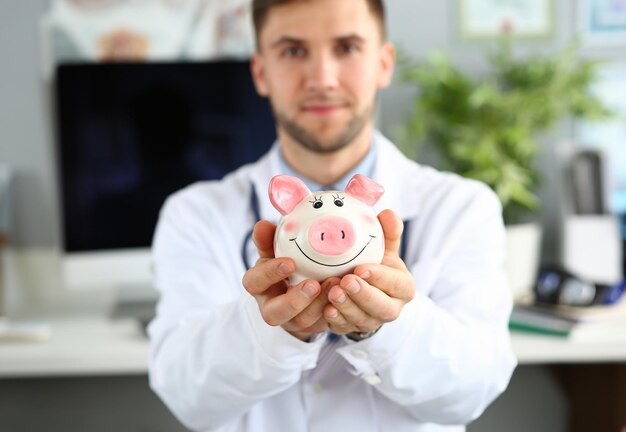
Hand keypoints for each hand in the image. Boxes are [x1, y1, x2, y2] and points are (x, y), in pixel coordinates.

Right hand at [241, 220, 331, 340]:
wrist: (298, 283)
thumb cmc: (285, 261)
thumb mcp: (274, 249)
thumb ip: (268, 239)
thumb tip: (262, 225)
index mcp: (258, 285)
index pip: (254, 282)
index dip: (270, 274)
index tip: (289, 263)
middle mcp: (271, 306)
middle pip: (274, 313)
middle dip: (294, 301)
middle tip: (314, 284)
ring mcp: (291, 320)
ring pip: (302, 321)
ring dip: (319, 304)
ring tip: (335, 284)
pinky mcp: (311, 326)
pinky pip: (322, 323)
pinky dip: (333, 310)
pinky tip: (345, 294)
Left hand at [323, 209, 415, 335]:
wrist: (366, 288)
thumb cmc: (375, 263)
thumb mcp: (384, 248)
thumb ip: (388, 232)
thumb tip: (387, 213)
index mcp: (403, 287)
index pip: (397, 284)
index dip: (380, 277)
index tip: (361, 268)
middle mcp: (391, 308)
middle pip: (382, 308)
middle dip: (363, 296)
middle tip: (345, 281)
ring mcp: (372, 321)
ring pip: (361, 319)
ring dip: (346, 307)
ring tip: (331, 292)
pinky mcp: (353, 329)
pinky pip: (345, 328)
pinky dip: (336, 320)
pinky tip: (325, 309)